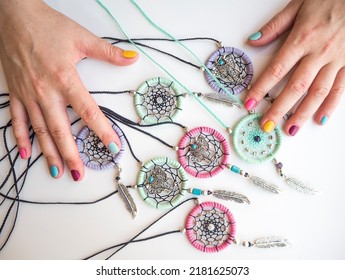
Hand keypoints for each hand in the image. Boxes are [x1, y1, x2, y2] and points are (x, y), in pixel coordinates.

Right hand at [0, 0, 137, 180]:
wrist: (14, 14)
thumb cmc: (46, 26)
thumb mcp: (82, 38)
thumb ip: (109, 52)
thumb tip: (131, 58)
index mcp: (65, 79)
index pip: (89, 112)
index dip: (103, 132)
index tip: (113, 148)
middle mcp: (46, 91)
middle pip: (61, 130)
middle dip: (72, 155)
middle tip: (80, 174)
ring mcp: (28, 94)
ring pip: (39, 131)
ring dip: (49, 154)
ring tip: (58, 172)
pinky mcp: (15, 93)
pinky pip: (17, 120)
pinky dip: (20, 138)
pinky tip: (26, 154)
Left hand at [245, 0, 344, 134]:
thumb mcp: (298, 5)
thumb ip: (275, 26)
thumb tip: (253, 41)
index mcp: (301, 39)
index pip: (276, 69)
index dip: (261, 88)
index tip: (249, 102)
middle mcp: (318, 53)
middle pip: (295, 87)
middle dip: (279, 108)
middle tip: (266, 125)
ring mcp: (336, 60)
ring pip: (317, 92)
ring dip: (302, 113)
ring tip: (290, 130)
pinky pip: (341, 88)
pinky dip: (331, 105)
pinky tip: (320, 119)